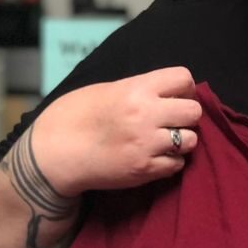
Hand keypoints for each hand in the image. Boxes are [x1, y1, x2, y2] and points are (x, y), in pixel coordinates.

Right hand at [32, 67, 201, 196]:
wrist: (54, 154)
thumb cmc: (75, 116)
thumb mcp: (107, 89)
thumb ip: (139, 89)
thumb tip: (167, 92)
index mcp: (136, 89)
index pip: (183, 78)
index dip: (184, 87)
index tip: (176, 95)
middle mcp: (146, 115)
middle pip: (194, 111)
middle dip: (186, 115)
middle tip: (173, 120)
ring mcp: (147, 144)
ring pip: (191, 140)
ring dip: (182, 140)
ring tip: (165, 140)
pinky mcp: (144, 170)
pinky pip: (178, 165)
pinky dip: (171, 161)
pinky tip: (155, 156)